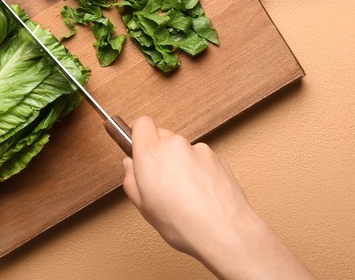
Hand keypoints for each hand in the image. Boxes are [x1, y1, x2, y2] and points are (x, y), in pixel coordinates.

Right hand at [122, 116, 312, 279]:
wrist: (224, 231)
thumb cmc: (184, 223)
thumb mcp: (144, 207)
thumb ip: (131, 179)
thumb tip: (130, 166)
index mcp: (151, 155)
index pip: (142, 124)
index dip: (140, 135)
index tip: (140, 147)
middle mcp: (174, 146)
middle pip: (162, 135)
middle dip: (160, 152)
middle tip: (161, 178)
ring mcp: (197, 149)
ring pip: (182, 148)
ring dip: (181, 162)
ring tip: (185, 190)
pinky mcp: (216, 156)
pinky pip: (200, 157)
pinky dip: (199, 169)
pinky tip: (201, 191)